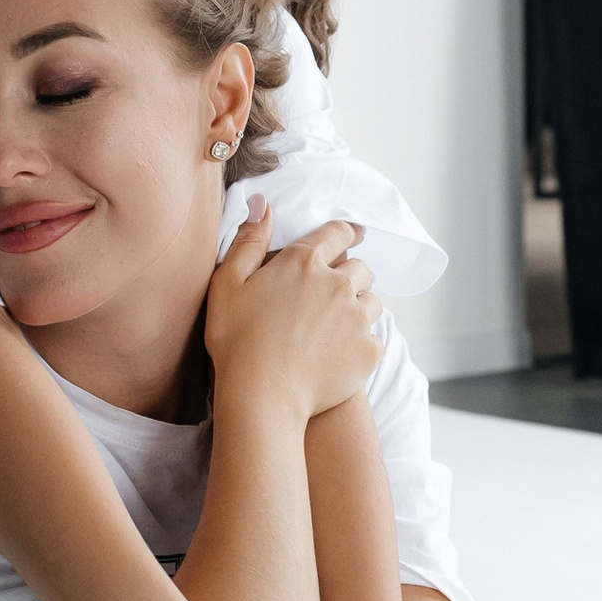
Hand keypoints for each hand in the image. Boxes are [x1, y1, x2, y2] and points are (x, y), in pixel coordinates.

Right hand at [203, 206, 381, 424]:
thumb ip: (249, 241)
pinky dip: (362, 342)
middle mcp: (337, 283)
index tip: (351, 237)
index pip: (338, 233)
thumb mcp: (227, 283)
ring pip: (372, 301)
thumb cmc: (236, 340)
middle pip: (360, 268)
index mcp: (304, 261)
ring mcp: (356, 317)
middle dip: (351, 275)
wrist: (261, 396)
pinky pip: (375, 337)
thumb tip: (264, 204)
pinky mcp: (368, 350)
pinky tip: (341, 353)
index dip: (344, 234)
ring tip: (338, 325)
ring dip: (359, 307)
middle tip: (334, 294)